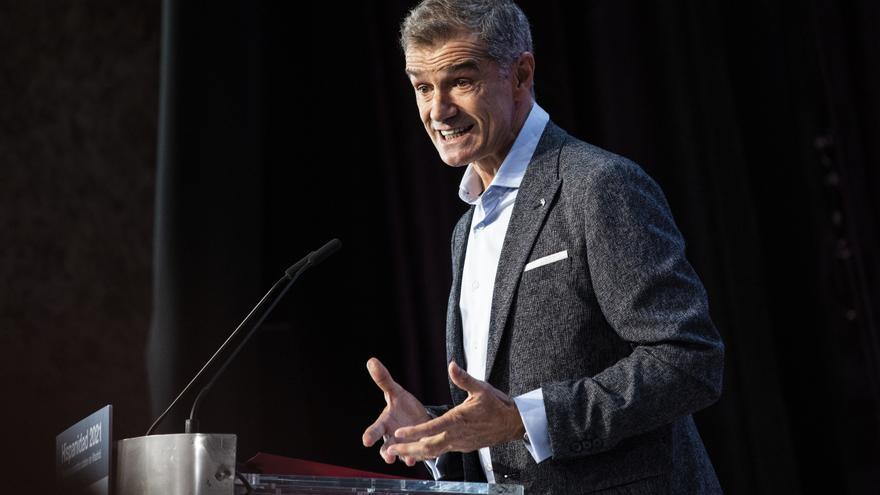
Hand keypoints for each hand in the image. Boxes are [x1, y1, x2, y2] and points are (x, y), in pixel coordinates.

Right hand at [362, 357, 430, 465]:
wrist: (419, 417)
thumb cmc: (403, 405)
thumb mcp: (395, 392)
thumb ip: (384, 379)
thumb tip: (371, 360)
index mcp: (385, 424)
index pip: (374, 430)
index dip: (370, 435)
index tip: (366, 441)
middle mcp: (392, 438)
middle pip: (385, 448)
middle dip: (386, 453)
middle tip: (387, 457)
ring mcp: (404, 446)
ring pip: (401, 455)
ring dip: (404, 457)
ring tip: (408, 459)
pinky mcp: (417, 450)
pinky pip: (417, 455)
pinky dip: (419, 457)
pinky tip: (422, 456)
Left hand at [386, 361, 524, 461]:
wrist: (512, 424)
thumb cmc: (497, 405)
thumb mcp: (481, 388)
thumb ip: (463, 378)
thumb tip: (451, 365)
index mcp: (458, 420)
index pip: (432, 428)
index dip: (414, 432)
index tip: (399, 433)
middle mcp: (457, 435)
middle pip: (428, 447)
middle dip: (407, 449)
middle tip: (389, 449)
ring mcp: (459, 444)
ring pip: (433, 452)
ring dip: (414, 453)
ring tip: (396, 453)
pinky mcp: (462, 447)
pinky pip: (442, 452)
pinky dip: (427, 453)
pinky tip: (417, 451)